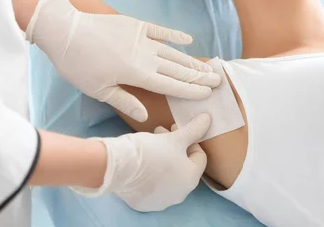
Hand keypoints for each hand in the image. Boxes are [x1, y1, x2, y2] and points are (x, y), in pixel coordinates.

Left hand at [27, 0, 220, 121]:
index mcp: (137, 74)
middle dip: (199, 76)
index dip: (190, 90)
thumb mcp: (98, 90)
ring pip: (173, 52)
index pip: (170, 85)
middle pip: (178, 69)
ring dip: (192, 61)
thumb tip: (144, 115)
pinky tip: (188, 40)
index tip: (207, 93)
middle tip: (218, 81)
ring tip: (209, 67)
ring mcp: (143, 39)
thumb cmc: (77, 65)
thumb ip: (125, 101)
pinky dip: (175, 35)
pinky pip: (160, 30)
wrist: (65, 30)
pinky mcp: (136, 25)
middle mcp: (146, 56)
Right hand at [72, 113, 210, 211]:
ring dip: (165, 159)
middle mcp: (180, 195)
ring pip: (170, 175)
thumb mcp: (175, 138)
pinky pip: (154, 185)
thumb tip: (208, 119)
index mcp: (191, 179)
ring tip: (152, 143)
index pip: (199, 156)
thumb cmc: (150, 151)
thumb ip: (195, 130)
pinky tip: (143, 160)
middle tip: (164, 133)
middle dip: (176, 147)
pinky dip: (153, 172)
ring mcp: (161, 201)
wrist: (115, 166)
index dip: (190, 140)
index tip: (176, 129)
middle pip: (184, 166)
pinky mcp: (144, 203)